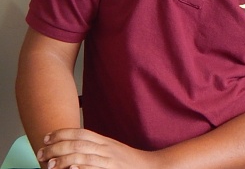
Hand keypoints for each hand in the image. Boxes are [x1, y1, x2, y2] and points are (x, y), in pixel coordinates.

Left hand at [36, 129, 156, 168]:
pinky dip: (81, 168)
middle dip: (56, 147)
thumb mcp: (112, 150)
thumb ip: (96, 147)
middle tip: (40, 153)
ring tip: (48, 165)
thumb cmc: (128, 161)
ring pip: (82, 155)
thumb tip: (74, 148)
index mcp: (104, 141)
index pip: (80, 133)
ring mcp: (108, 160)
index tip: (46, 137)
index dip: (62, 133)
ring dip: (62, 160)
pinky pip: (94, 168)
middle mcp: (105, 148)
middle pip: (77, 143)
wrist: (150, 167)